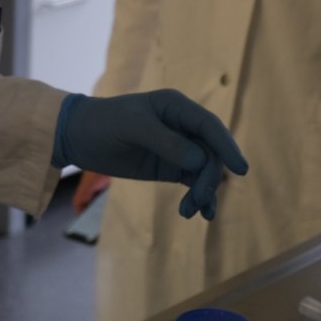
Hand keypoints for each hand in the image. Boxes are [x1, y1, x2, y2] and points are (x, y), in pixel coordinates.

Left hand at [52, 90, 248, 219]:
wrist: (79, 136)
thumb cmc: (104, 123)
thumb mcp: (133, 127)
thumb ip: (167, 142)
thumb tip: (200, 160)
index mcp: (177, 107)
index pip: (209, 126)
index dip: (227, 146)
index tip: (240, 169)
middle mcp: (183, 126)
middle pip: (211, 153)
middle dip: (209, 177)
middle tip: (198, 200)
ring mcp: (179, 148)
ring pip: (205, 170)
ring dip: (204, 191)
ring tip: (190, 211)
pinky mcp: (170, 167)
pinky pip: (193, 182)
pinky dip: (198, 197)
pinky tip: (197, 213)